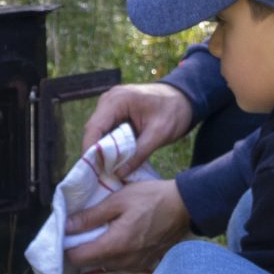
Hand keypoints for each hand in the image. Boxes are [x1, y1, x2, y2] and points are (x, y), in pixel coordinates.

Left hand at [65, 178, 189, 273]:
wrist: (185, 207)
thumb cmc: (151, 198)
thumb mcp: (118, 200)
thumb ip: (91, 216)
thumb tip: (67, 225)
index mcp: (114, 246)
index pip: (77, 258)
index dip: (67, 247)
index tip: (67, 233)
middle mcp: (123, 262)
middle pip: (89, 263)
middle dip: (82, 248)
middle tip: (83, 229)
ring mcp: (135, 265)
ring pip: (105, 264)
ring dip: (99, 251)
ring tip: (101, 231)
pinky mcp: (144, 264)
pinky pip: (120, 264)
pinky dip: (114, 253)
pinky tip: (118, 237)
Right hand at [79, 83, 193, 176]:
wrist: (184, 98)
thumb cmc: (174, 112)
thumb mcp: (158, 135)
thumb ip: (138, 154)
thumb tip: (118, 174)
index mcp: (117, 100)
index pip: (94, 127)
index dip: (90, 150)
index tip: (92, 171)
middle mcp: (109, 100)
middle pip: (93, 130)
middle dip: (95, 153)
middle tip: (99, 175)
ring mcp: (110, 104)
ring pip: (98, 132)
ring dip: (101, 150)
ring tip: (105, 170)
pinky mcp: (115, 111)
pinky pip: (107, 130)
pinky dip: (109, 145)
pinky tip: (114, 160)